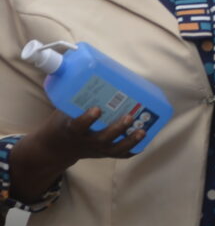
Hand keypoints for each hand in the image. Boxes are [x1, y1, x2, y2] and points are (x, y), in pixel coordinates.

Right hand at [12, 103, 150, 189]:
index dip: (88, 119)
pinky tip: (145, 140)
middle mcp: (86, 142)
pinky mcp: (104, 154)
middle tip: (129, 116)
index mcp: (72, 129)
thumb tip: (89, 71)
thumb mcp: (63, 111)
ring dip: (130, 141)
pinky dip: (133, 149)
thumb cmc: (64, 123)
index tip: (96, 108)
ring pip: (115, 149)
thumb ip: (76, 97)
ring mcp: (97, 150)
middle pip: (103, 138)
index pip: (79, 126)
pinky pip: (121, 155)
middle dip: (117, 128)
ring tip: (142, 130)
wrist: (58, 147)